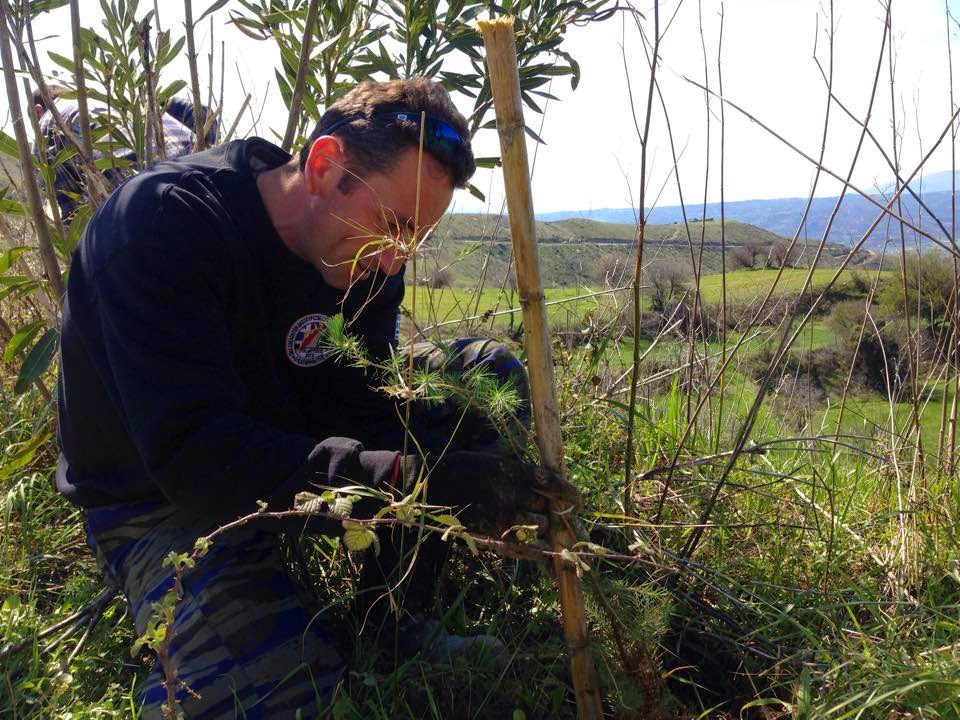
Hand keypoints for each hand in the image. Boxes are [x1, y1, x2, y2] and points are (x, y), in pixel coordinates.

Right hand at [399, 451, 579, 535]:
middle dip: (553, 510)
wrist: (431, 488)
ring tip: (538, 526)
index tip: (578, 500)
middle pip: (548, 506)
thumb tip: (546, 482)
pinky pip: (524, 547)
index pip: (552, 482)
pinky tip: (543, 554)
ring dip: (543, 527)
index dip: (569, 492)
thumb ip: (518, 472)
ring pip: (540, 525)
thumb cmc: (461, 469)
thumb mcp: (492, 461)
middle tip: (553, 513)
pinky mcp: (493, 534)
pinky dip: (536, 552)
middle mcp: (512, 493)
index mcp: (512, 470)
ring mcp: (503, 516)